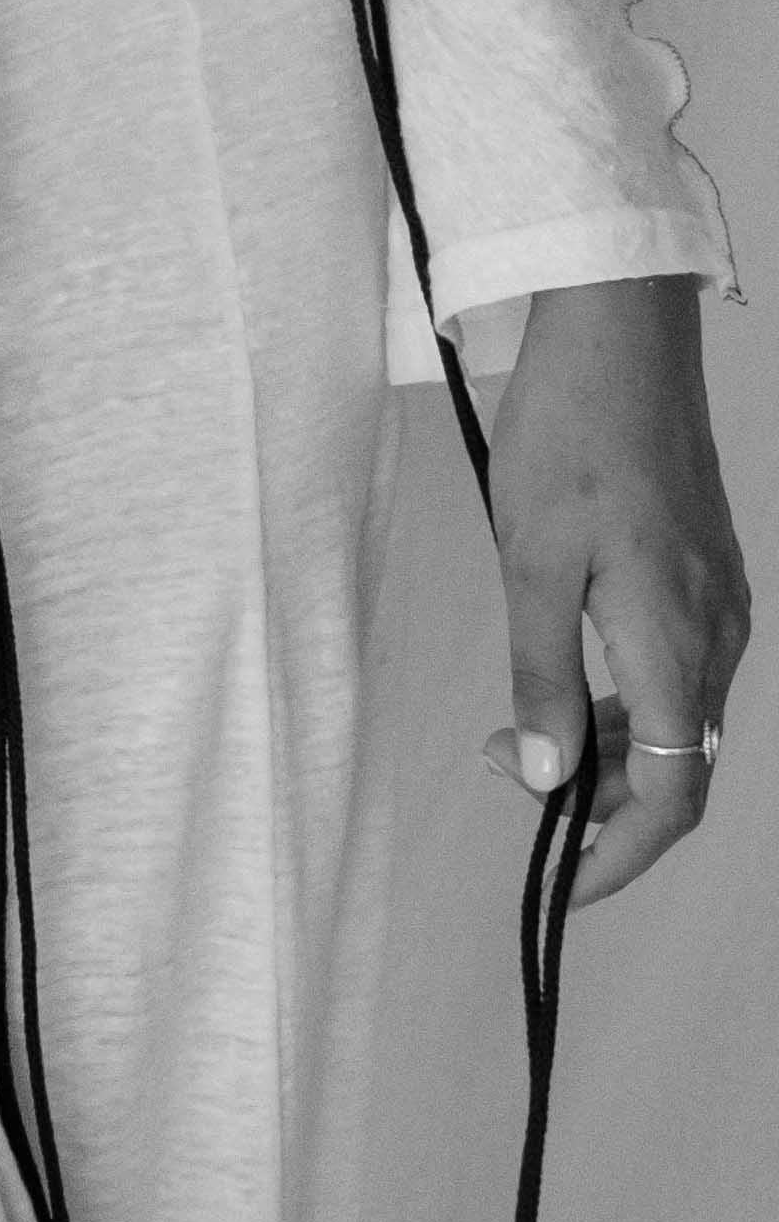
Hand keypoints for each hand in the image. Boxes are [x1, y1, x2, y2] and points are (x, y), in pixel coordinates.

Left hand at [480, 274, 748, 906]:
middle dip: (598, 801)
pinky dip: (623, 702)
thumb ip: (540, 678)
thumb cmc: (569, 439)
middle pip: (678, 767)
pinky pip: (676, 673)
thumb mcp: (531, 565)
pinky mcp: (704, 576)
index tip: (559, 882)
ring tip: (514, 730)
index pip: (673, 794)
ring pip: (676, 720)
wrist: (621, 340)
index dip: (620, 855)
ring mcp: (717, 604)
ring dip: (605, 749)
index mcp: (677, 645)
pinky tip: (562, 679)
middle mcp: (716, 635)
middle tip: (503, 769)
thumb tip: (544, 780)